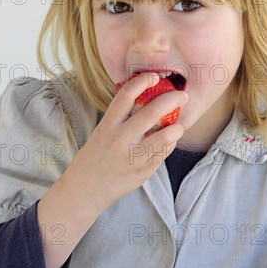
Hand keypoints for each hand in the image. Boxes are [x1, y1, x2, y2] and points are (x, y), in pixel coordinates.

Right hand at [60, 72, 188, 212]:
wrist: (83, 191)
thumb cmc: (93, 159)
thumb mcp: (101, 134)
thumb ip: (121, 121)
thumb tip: (147, 104)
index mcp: (107, 126)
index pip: (126, 95)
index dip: (142, 81)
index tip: (154, 76)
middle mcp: (120, 139)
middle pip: (153, 111)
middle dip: (173, 99)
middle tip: (183, 95)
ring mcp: (133, 157)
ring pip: (166, 135)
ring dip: (177, 128)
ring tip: (178, 126)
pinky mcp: (143, 172)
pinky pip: (163, 154)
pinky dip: (169, 146)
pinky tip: (167, 144)